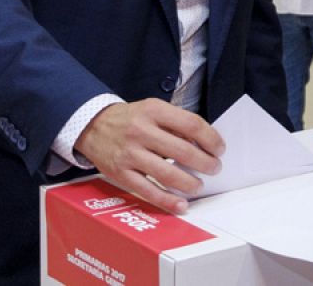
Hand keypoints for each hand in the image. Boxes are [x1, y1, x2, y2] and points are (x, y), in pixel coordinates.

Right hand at [73, 99, 223, 213]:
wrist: (92, 126)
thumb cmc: (130, 119)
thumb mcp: (152, 109)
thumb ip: (176, 123)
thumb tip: (204, 144)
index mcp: (153, 110)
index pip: (192, 124)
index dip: (211, 139)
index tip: (219, 148)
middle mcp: (141, 131)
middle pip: (183, 151)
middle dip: (205, 163)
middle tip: (214, 168)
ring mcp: (130, 154)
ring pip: (168, 174)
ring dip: (190, 183)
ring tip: (199, 185)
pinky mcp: (121, 174)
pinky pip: (148, 191)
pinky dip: (168, 200)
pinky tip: (181, 204)